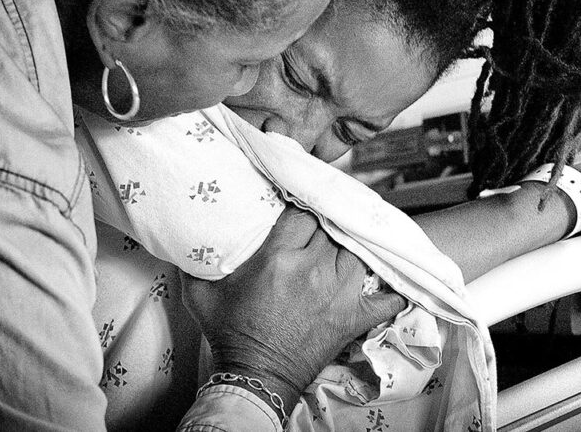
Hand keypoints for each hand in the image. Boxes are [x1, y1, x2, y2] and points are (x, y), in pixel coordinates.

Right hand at [180, 207, 405, 406]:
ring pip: (357, 251)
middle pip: (330, 228)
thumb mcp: (201, 293)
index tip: (298, 205)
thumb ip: (195, 259)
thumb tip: (187, 232)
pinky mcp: (352, 317)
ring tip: (343, 243)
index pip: (302, 213)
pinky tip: (392, 279)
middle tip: (319, 223)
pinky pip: (386, 299)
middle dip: (324, 223)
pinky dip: (392, 289)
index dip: (302, 205)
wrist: (255, 376)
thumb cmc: (229, 333)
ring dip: (350, 246)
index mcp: (278, 259)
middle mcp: (313, 271)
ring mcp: (338, 294)